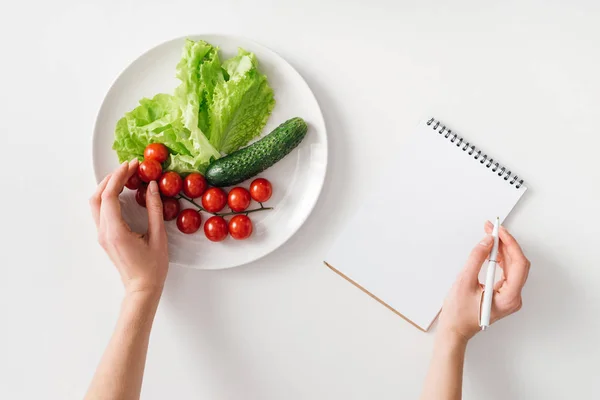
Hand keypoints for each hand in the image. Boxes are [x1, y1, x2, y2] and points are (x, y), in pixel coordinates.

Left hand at [89, 160, 168, 295]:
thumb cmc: (152, 267)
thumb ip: (154, 209)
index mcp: (115, 231)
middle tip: (129, 167)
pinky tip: (122, 193)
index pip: (109, 195)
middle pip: (98, 196)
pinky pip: (101, 211)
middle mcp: (103, 232)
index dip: (119, 177)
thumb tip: (152, 186)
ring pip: (96, 203)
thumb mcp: (158, 236)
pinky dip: (108, 197)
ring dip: (107, 187)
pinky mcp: (105, 237)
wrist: (142, 288)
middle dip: (111, 178)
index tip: (132, 165)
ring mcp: (102, 235)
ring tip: (125, 177)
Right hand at [437, 221, 530, 342]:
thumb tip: (487, 242)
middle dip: (505, 243)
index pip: (518, 264)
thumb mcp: (464, 283)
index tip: (499, 231)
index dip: (509, 244)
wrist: (455, 330)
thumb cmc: (458, 314)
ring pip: (513, 266)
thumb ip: (476, 259)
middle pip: (517, 263)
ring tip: (490, 235)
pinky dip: (499, 258)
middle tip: (492, 229)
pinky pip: (506, 271)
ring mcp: (509, 296)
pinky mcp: (503, 293)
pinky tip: (491, 249)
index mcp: (509, 298)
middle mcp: (513, 298)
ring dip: (502, 249)